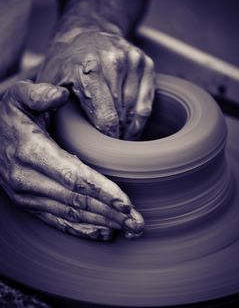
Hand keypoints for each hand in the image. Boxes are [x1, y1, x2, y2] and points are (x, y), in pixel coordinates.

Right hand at [0, 81, 143, 239]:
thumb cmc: (9, 115)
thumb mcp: (20, 96)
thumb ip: (39, 93)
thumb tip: (61, 95)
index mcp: (32, 152)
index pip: (73, 177)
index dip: (102, 191)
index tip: (126, 203)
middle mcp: (29, 179)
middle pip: (77, 201)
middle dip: (110, 213)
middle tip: (138, 223)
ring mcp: (27, 196)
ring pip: (70, 214)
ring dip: (102, 224)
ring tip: (129, 230)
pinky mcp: (29, 204)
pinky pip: (57, 220)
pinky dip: (82, 229)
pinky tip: (104, 232)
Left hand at [37, 29, 154, 138]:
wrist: (87, 31)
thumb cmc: (65, 61)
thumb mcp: (48, 79)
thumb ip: (45, 101)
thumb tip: (50, 124)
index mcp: (88, 69)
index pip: (106, 117)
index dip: (106, 139)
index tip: (103, 149)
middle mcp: (113, 61)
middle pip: (122, 116)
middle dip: (116, 136)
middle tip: (109, 145)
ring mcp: (132, 60)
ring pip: (136, 110)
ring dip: (128, 129)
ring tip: (118, 136)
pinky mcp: (145, 63)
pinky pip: (147, 102)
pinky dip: (139, 119)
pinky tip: (130, 126)